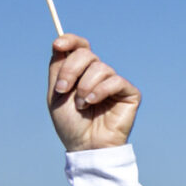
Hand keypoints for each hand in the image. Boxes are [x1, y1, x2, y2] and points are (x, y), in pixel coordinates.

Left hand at [46, 35, 138, 150]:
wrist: (86, 145)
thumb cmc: (71, 123)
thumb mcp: (56, 94)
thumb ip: (58, 69)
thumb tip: (60, 44)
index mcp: (81, 72)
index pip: (79, 46)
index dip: (70, 40)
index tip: (58, 45)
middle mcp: (98, 74)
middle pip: (86, 54)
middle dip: (71, 70)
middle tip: (63, 89)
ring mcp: (114, 82)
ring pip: (100, 68)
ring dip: (84, 87)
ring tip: (82, 105)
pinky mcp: (129, 92)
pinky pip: (115, 81)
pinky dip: (100, 91)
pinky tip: (92, 103)